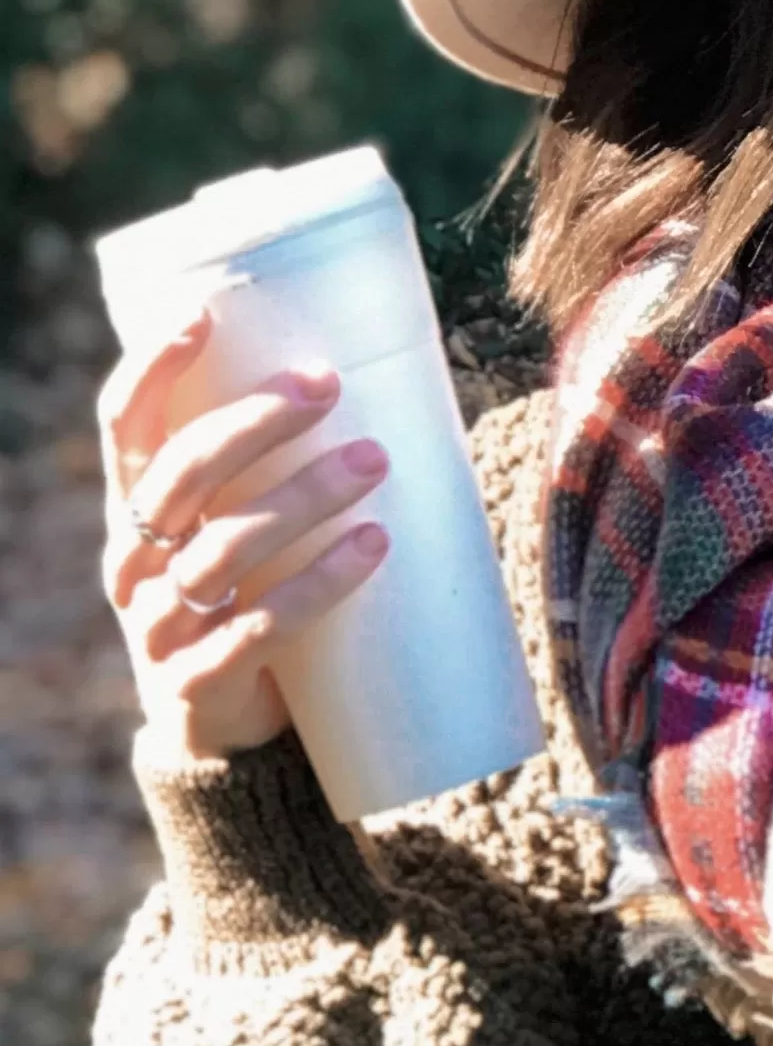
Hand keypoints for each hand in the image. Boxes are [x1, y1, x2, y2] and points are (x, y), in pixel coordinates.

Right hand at [98, 307, 391, 760]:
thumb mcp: (237, 531)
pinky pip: (259, 626)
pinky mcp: (200, 683)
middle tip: (327, 384)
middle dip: (255, 422)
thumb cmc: (246, 598)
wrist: (226, 731)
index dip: (152, 369)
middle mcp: (135, 562)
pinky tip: (371, 546)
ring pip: (226, 546)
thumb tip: (375, 381)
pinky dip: (318, 584)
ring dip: (304, 496)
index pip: (125, 426)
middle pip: (183, 474)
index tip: (202, 314)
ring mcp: (161, 626)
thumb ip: (270, 472)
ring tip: (375, 459)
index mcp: (135, 512)